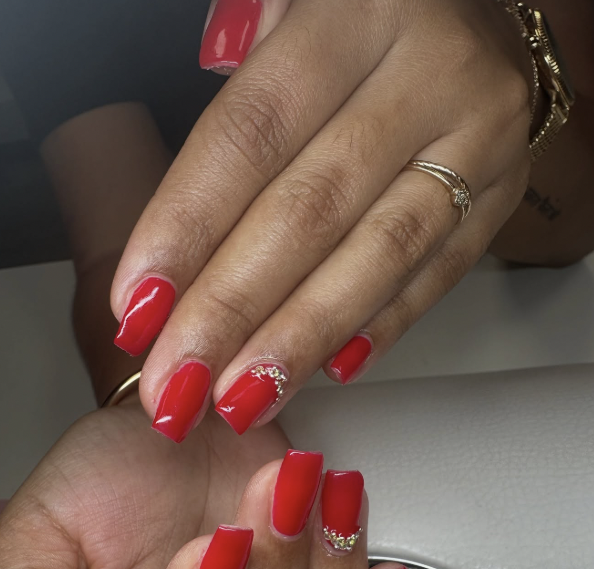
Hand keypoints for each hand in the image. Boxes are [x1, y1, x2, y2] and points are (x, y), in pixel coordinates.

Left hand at [110, 0, 531, 439]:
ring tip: (241, 397)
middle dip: (233, 309)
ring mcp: (480, 138)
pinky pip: (440, 274)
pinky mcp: (505, 193)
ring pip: (379, 255)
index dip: (188, 227)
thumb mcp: (295, 13)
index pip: (251, 134)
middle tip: (180, 382)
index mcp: (356, 10)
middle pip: (310, 210)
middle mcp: (429, 71)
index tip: (140, 305)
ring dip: (301, 338)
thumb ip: (238, 96)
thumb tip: (183, 211)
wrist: (484, 21)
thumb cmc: (366, 25)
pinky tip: (328, 369)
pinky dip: (381, 326)